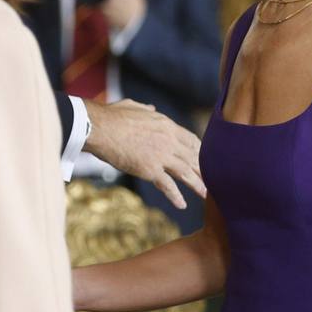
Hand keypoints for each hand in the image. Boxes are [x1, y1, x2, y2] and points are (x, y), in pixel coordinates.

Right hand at [84, 98, 204, 208]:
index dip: (200, 151)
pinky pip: (168, 186)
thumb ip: (147, 110)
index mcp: (166, 125)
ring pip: (186, 172)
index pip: (191, 140)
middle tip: (212, 180)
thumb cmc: (112, 116)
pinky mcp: (150, 170)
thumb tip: (152, 108)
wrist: (99, 128)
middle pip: (192, 157)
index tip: (204, 159)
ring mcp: (160, 156)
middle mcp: (168, 140)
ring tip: (205, 194)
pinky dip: (176, 196)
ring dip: (197, 185)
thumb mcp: (135, 106)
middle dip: (203, 169)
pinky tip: (182, 204)